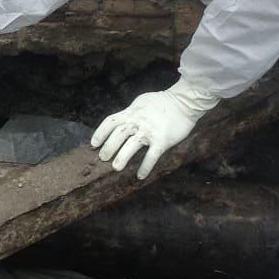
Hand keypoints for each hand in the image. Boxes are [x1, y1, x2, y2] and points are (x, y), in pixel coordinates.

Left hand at [90, 77, 218, 178]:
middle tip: (102, 159)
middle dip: (108, 147)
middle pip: (118, 135)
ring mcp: (150, 131)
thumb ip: (130, 112)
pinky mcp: (162, 140)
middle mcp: (137, 122)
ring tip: (115, 167)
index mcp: (131, 112)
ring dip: (122, 157)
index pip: (110, 122)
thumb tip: (122, 120)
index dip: (100, 133)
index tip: (94, 144)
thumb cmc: (162, 102)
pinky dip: (145, 166)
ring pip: (132, 145)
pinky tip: (140, 176)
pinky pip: (152, 155)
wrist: (184, 101)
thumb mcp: (141, 102)